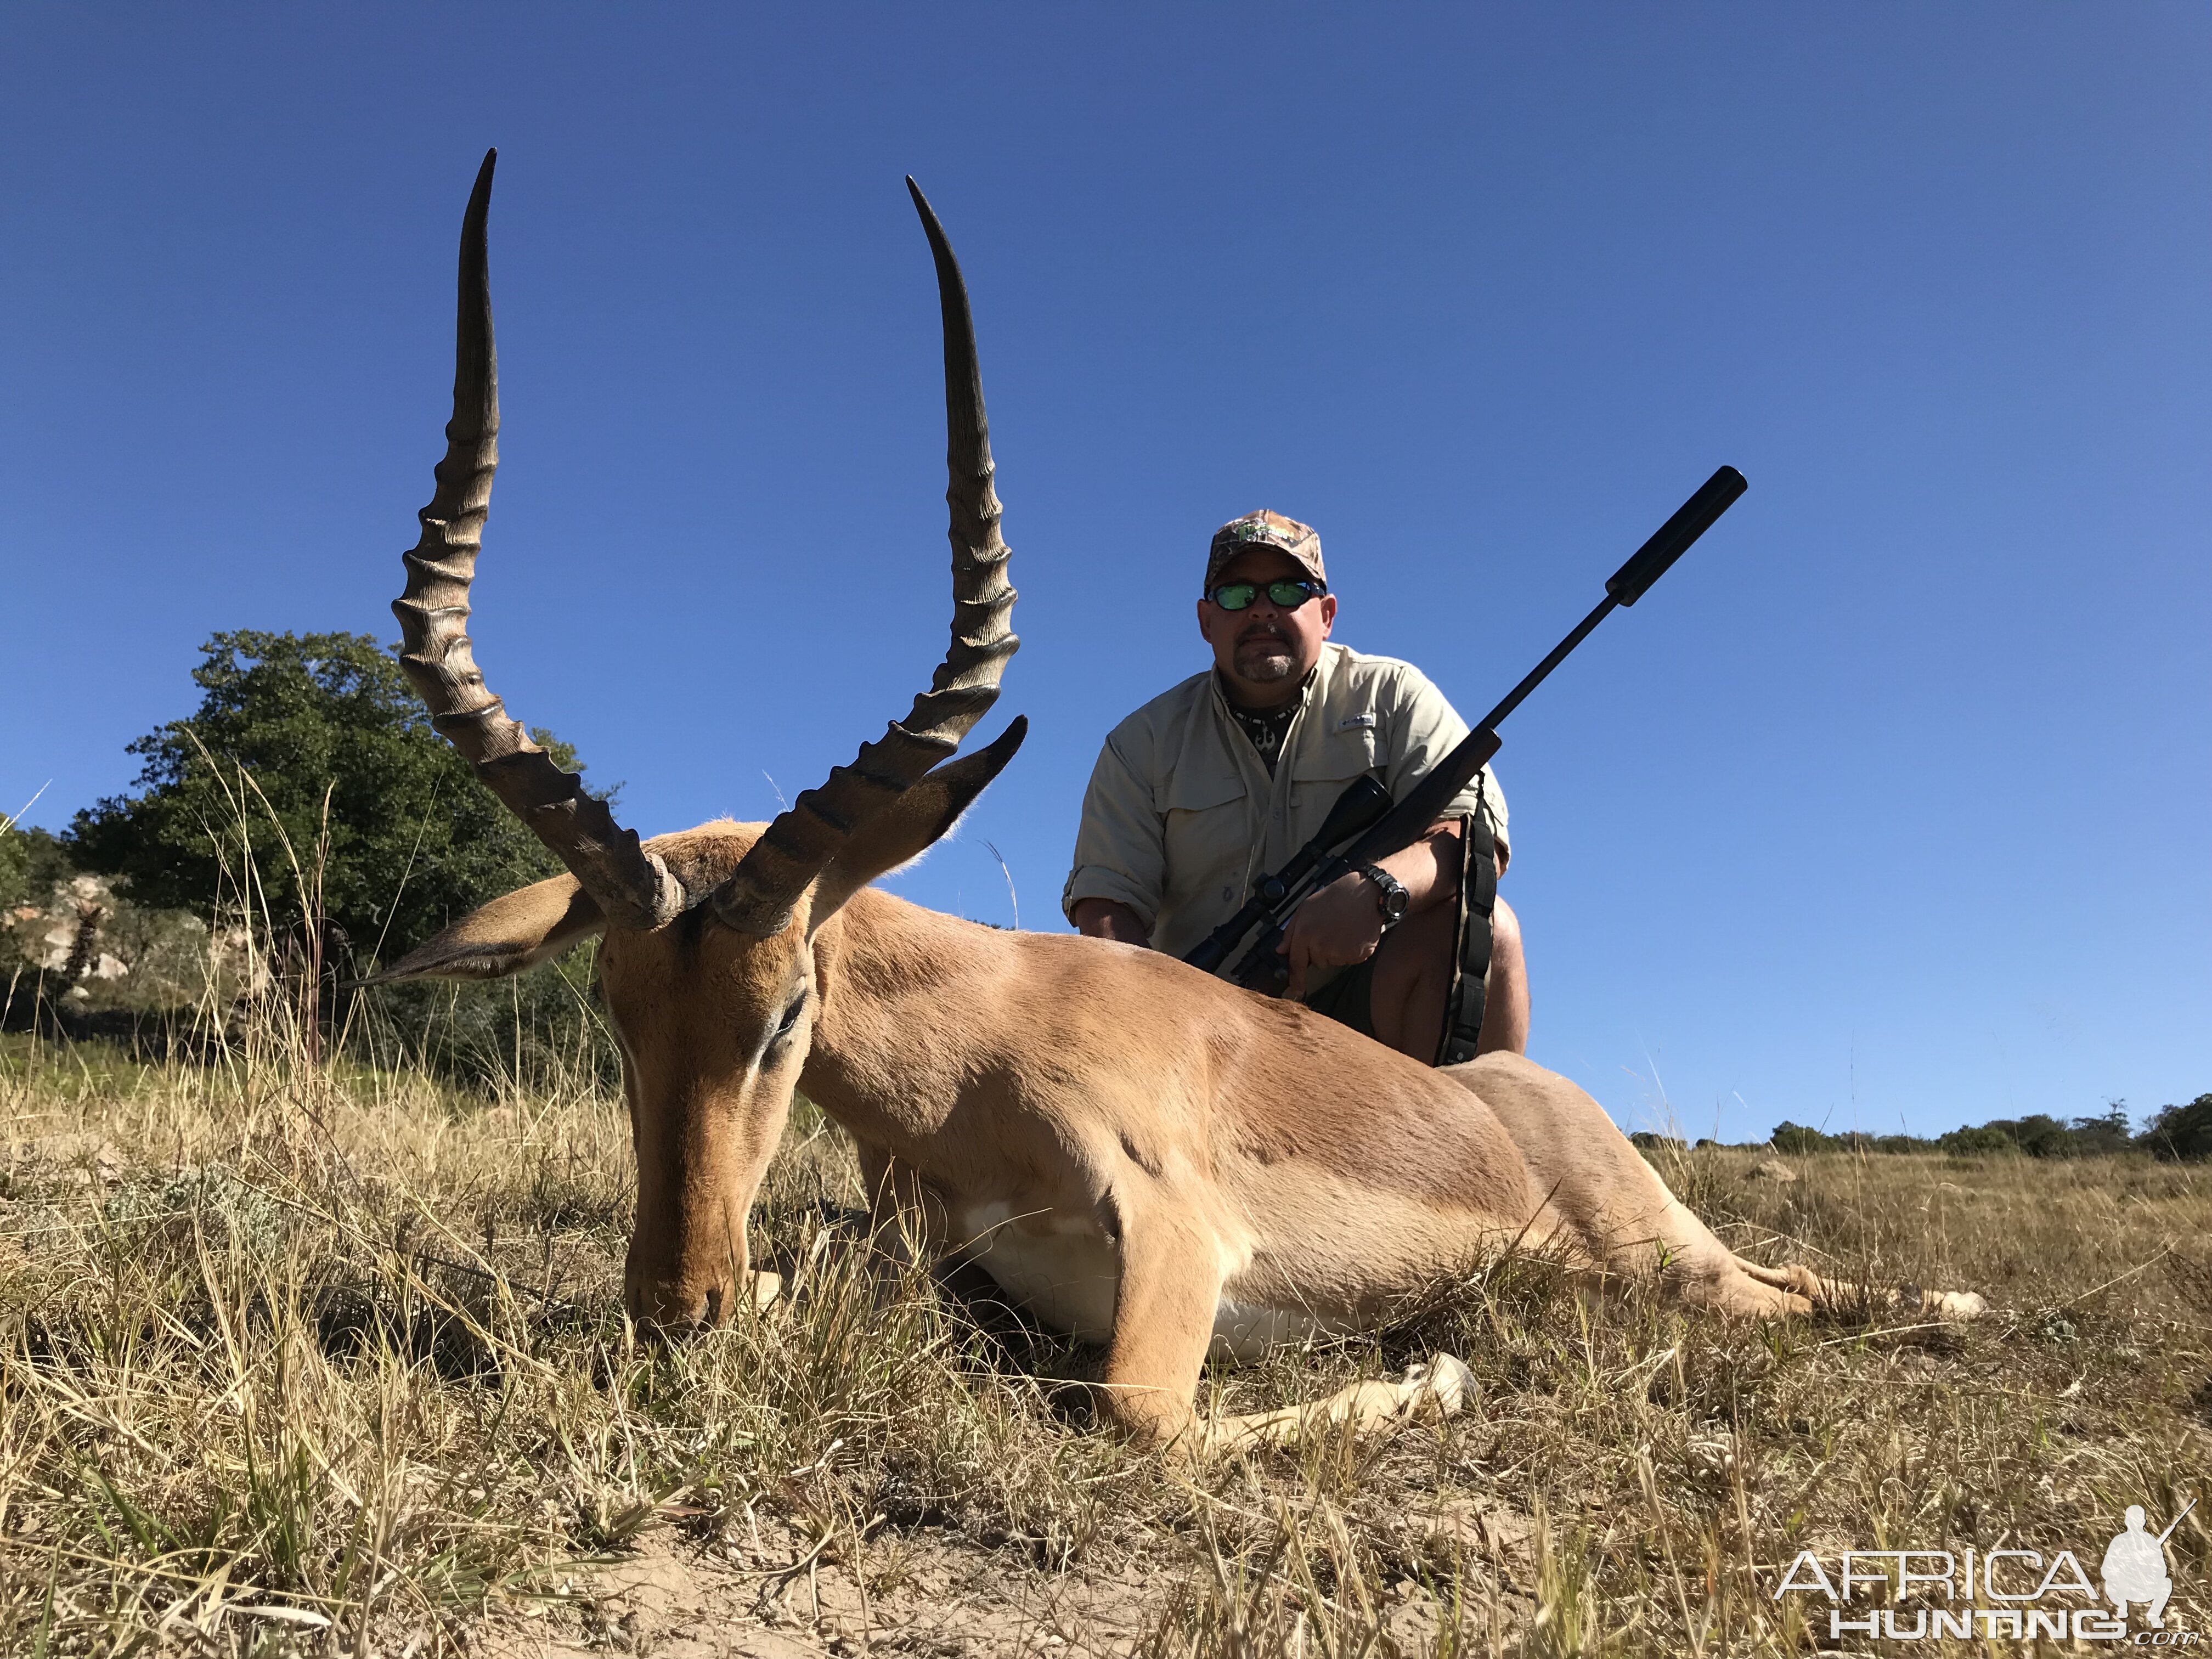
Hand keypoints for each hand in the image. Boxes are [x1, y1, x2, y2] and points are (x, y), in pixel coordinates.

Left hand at [1276, 871, 1384, 997]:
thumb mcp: (1305, 908)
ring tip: (1343, 928)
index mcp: (1305, 935)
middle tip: (1330, 929)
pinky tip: (1353, 933)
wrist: (1364, 892)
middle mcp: (1322, 947)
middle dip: (1321, 950)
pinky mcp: (1358, 955)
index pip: (1297, 964)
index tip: (1295, 990)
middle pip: (1318, 962)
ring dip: (1337, 950)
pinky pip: (1351, 959)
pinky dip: (1352, 950)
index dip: (1296, 980)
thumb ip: (1291, 931)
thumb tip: (1281, 950)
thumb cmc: (1335, 897)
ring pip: (1335, 961)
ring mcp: (1341, 953)